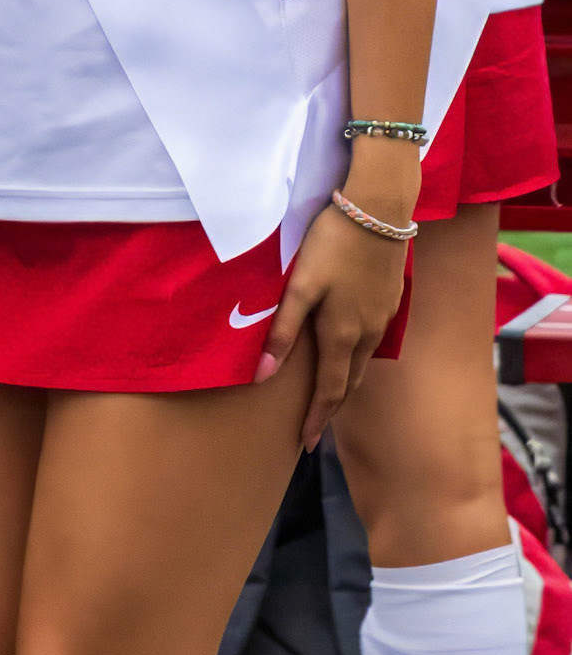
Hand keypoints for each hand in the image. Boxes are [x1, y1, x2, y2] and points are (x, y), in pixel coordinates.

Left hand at [255, 198, 408, 449]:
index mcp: (342, 334)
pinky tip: (352, 346)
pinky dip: (360, 354)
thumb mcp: (300, 286)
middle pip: (349, 381)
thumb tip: (263, 376)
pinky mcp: (392, 298)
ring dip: (347, 379)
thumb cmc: (331, 245)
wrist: (378, 211)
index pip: (329, 390)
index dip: (316, 419)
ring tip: (331, 390)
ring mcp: (384, 316)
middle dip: (331, 405)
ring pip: (364, 360)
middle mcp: (368, 333)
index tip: (305, 444)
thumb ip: (283, 330)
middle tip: (315, 423)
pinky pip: (376, 338)